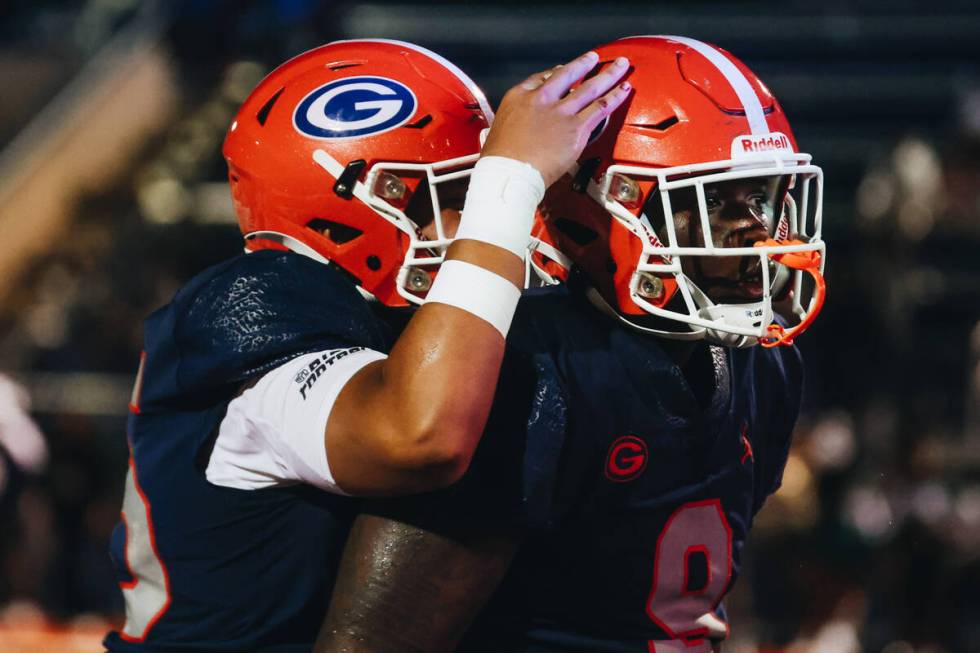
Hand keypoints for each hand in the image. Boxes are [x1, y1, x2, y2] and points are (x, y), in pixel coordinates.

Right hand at [481, 51, 631, 186]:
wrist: (510, 173)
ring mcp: (561, 112)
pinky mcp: (576, 128)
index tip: (563, 69)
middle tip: (595, 58)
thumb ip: (514, 122)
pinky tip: (623, 90)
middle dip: (584, 64)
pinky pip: (601, 108)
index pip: (540, 78)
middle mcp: (542, 99)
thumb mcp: (497, 130)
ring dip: (608, 74)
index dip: (555, 72)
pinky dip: (615, 97)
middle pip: (568, 75)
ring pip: (590, 88)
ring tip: (619, 66)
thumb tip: (520, 127)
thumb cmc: (500, 160)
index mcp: (519, 97)